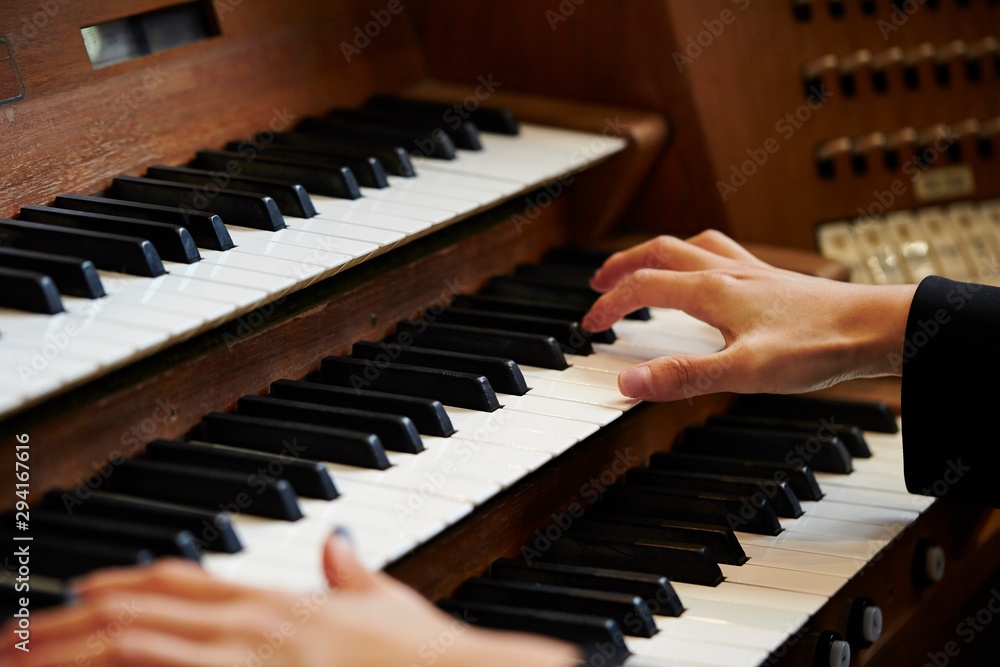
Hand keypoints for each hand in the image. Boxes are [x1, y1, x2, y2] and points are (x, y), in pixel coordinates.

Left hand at [2, 533, 577, 666]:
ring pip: (141, 648)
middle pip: (143, 612)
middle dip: (69, 622)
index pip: (182, 580)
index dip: (123, 581)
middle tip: (10, 633)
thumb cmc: (422, 652)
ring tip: (18, 656)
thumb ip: (351, 571)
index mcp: (278, 601)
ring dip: (74, 651)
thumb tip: (338, 543)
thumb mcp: (383, 601)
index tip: (76, 589)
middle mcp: (255, 629)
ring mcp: (253, 666)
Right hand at [581, 230, 916, 401]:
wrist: (876, 327)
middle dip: (623, 265)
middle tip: (599, 282)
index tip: (589, 324)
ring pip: (692, 245)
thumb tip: (628, 383)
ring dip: (658, 253)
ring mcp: (752, 272)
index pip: (643, 287)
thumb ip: (683, 375)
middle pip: (661, 252)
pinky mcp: (773, 280)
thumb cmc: (818, 345)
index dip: (609, 304)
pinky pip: (724, 252)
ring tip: (645, 267)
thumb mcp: (743, 371)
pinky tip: (710, 278)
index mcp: (712, 291)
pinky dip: (698, 256)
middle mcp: (728, 272)